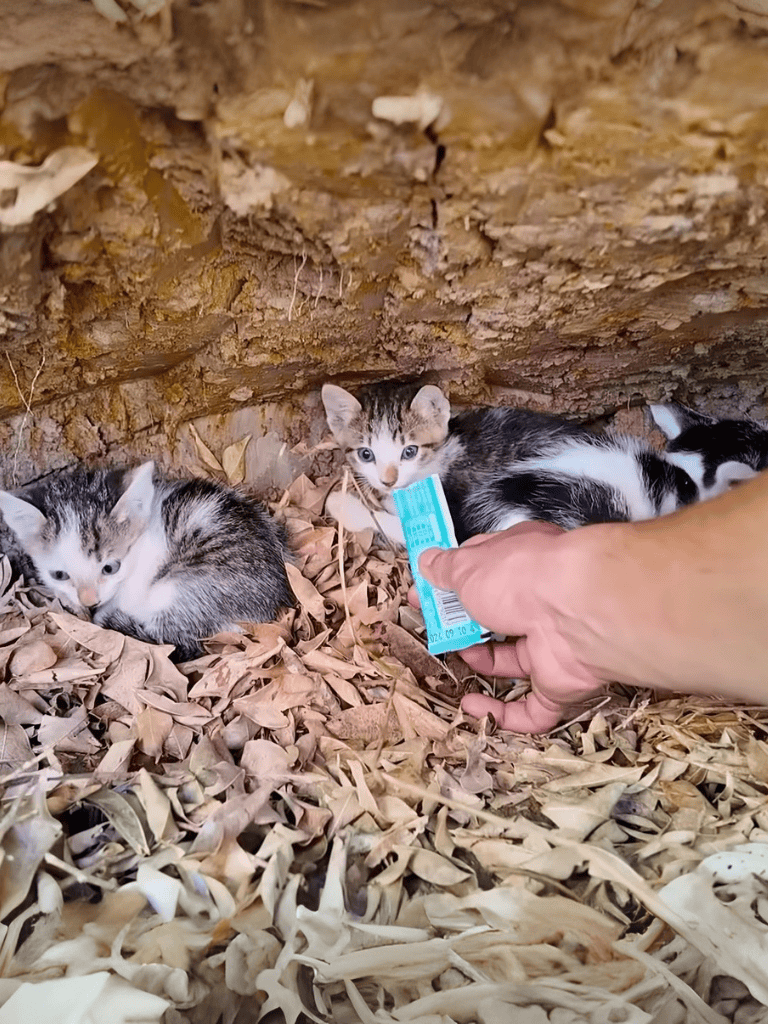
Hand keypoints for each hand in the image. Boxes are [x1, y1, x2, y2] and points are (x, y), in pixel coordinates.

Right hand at [414, 523, 607, 732]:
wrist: (575, 610)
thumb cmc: (521, 576)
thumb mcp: (468, 565)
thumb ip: (446, 568)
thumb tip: (427, 561)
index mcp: (522, 563)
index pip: (486, 572)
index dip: (453, 585)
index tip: (423, 597)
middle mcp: (542, 600)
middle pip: (498, 618)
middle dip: (466, 626)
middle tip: (437, 631)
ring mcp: (553, 643)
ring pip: (514, 661)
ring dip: (482, 663)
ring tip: (457, 657)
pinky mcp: (561, 683)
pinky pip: (531, 708)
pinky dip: (500, 714)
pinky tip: (471, 708)